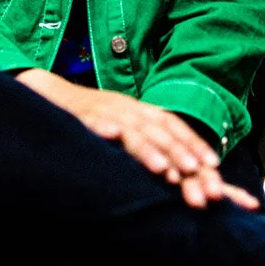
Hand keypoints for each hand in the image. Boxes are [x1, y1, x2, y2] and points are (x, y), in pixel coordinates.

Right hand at [15, 70, 258, 209]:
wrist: (51, 94)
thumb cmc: (94, 116)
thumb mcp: (124, 123)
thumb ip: (149, 140)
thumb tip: (183, 168)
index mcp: (139, 110)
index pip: (172, 124)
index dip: (193, 142)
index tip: (213, 164)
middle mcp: (126, 108)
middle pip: (157, 129)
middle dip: (177, 150)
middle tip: (194, 171)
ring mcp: (104, 111)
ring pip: (129, 129)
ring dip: (147, 148)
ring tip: (163, 168)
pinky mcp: (79, 116)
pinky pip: (92, 122)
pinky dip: (102, 128)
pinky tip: (111, 136)